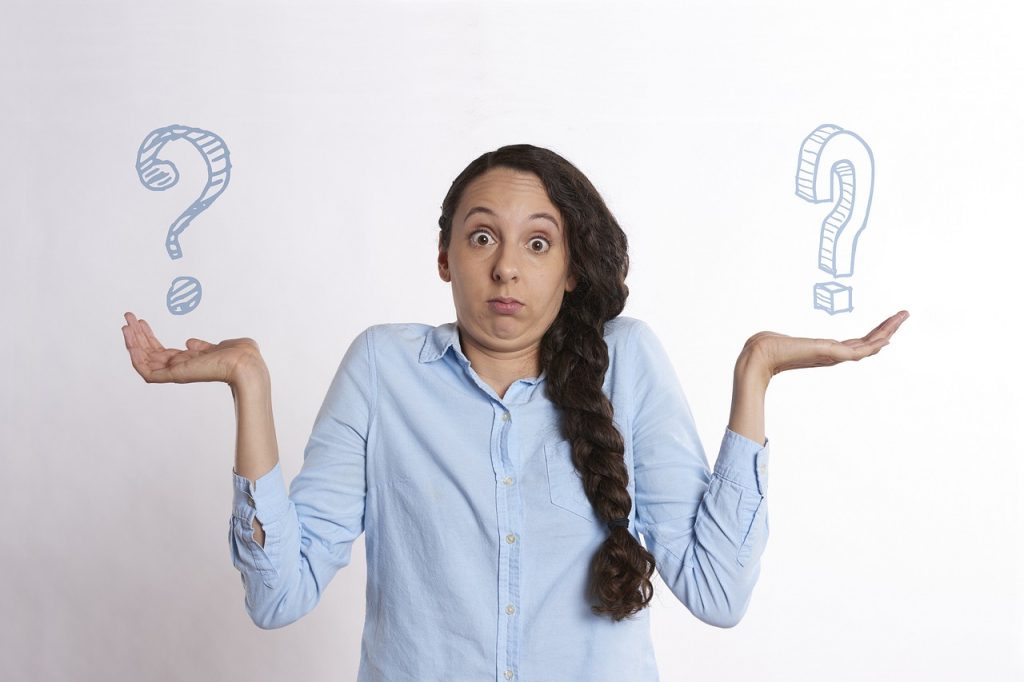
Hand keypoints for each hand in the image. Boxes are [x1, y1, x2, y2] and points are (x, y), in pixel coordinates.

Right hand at [121, 311, 263, 384]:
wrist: (245, 362)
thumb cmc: (240, 355)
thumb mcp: (217, 347)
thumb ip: (202, 346)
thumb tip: (190, 342)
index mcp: (189, 361)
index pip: (161, 351)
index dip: (149, 337)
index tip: (141, 322)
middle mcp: (180, 368)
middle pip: (150, 353)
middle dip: (137, 336)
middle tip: (127, 317)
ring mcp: (176, 373)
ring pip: (144, 361)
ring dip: (132, 343)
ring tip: (125, 325)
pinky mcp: (174, 376)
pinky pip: (146, 372)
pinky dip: (136, 357)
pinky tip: (130, 341)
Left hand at [744, 310, 909, 380]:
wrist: (759, 355)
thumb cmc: (769, 347)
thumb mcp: (789, 340)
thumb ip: (793, 342)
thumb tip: (782, 340)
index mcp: (826, 351)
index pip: (856, 344)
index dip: (873, 337)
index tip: (887, 329)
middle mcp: (832, 355)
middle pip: (867, 343)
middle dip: (887, 329)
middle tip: (905, 314)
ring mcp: (832, 356)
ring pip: (868, 346)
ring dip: (887, 331)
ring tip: (903, 317)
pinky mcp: (829, 354)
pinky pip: (859, 351)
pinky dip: (874, 344)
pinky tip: (887, 338)